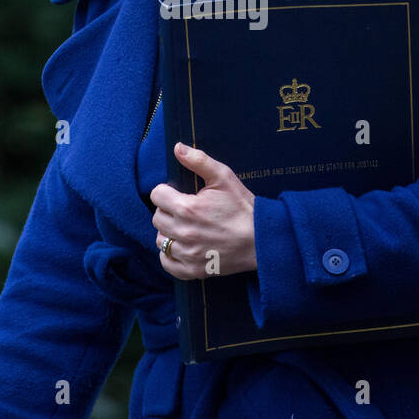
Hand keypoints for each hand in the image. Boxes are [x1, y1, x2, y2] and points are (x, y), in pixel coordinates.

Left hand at [150, 142, 256, 280]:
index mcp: (188, 208)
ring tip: (185, 228)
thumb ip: (199, 160)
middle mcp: (184, 232)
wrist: (261, 239)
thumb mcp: (224, 177)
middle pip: (157, 218)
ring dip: (169, 232)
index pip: (157, 195)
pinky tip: (181, 246)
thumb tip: (177, 147)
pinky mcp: (193, 270)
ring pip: (161, 240)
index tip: (178, 194)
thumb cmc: (243, 207)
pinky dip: (170, 256)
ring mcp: (188, 254)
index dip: (167, 191)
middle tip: (185, 210)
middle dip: (168, 211)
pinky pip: (167, 263)